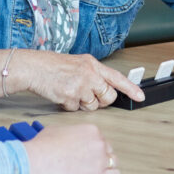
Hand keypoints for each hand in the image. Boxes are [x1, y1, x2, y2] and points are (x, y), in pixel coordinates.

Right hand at [21, 51, 145, 110]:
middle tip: (88, 95)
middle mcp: (89, 74)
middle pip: (108, 96)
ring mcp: (80, 85)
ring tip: (71, 92)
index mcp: (93, 64)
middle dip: (101, 101)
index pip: (117, 77)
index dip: (131, 88)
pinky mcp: (70, 96)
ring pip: (93, 106)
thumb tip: (104, 90)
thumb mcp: (78, 64)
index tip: (140, 96)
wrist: (33, 67)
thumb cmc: (53, 66)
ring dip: (83, 104)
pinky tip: (62, 95)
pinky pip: (77, 109)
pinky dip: (70, 106)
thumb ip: (93, 75)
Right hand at [23, 124, 120, 173]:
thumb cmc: (43, 146)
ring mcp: (101, 160)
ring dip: (105, 166)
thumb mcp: (57, 129)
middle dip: (98, 155)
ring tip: (92, 171)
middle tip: (86, 162)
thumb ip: (70, 132)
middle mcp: (100, 143)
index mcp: (91, 130)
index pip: (99, 138)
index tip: (84, 152)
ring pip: (113, 162)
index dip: (91, 146)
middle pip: (107, 149)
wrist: (39, 162)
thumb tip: (68, 136)